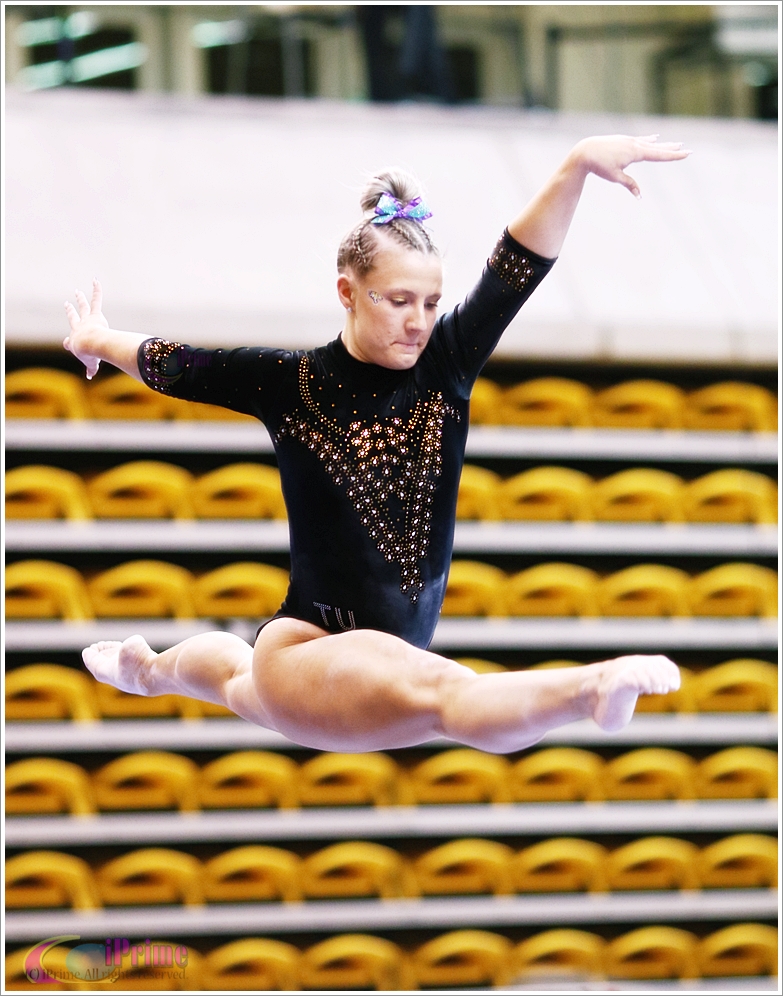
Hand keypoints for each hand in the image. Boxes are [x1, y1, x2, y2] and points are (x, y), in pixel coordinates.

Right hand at [64, 278, 108, 378]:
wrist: (91, 345)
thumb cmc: (90, 355)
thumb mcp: (90, 364)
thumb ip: (91, 369)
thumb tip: (90, 376)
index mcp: (75, 341)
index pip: (70, 342)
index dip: (70, 344)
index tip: (68, 344)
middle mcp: (78, 328)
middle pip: (73, 318)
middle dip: (70, 312)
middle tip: (67, 304)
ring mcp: (86, 320)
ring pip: (83, 307)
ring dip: (80, 299)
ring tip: (78, 292)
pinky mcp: (95, 315)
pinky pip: (97, 300)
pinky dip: (96, 290)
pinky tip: (96, 281)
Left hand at [573, 134, 691, 198]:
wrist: (585, 152)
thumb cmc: (600, 166)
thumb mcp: (615, 177)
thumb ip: (629, 185)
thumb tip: (639, 196)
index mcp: (635, 152)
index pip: (659, 155)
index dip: (673, 156)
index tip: (686, 154)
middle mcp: (635, 144)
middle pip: (658, 148)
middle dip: (672, 150)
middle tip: (687, 149)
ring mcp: (629, 140)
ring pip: (651, 143)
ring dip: (663, 144)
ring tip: (676, 143)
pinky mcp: (623, 140)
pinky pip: (641, 140)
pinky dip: (649, 140)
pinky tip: (655, 137)